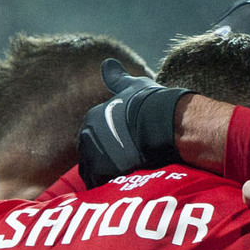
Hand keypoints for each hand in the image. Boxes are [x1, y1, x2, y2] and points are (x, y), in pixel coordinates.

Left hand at [77, 58, 191, 187]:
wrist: (162, 122)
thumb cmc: (151, 103)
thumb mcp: (134, 85)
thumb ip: (118, 78)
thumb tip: (107, 62)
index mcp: (92, 118)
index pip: (92, 137)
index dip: (108, 145)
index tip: (123, 149)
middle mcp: (87, 136)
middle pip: (90, 157)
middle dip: (104, 163)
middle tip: (125, 167)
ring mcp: (93, 155)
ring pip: (94, 173)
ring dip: (107, 177)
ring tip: (127, 179)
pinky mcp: (103, 173)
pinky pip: (103, 185)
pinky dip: (113, 187)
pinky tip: (127, 186)